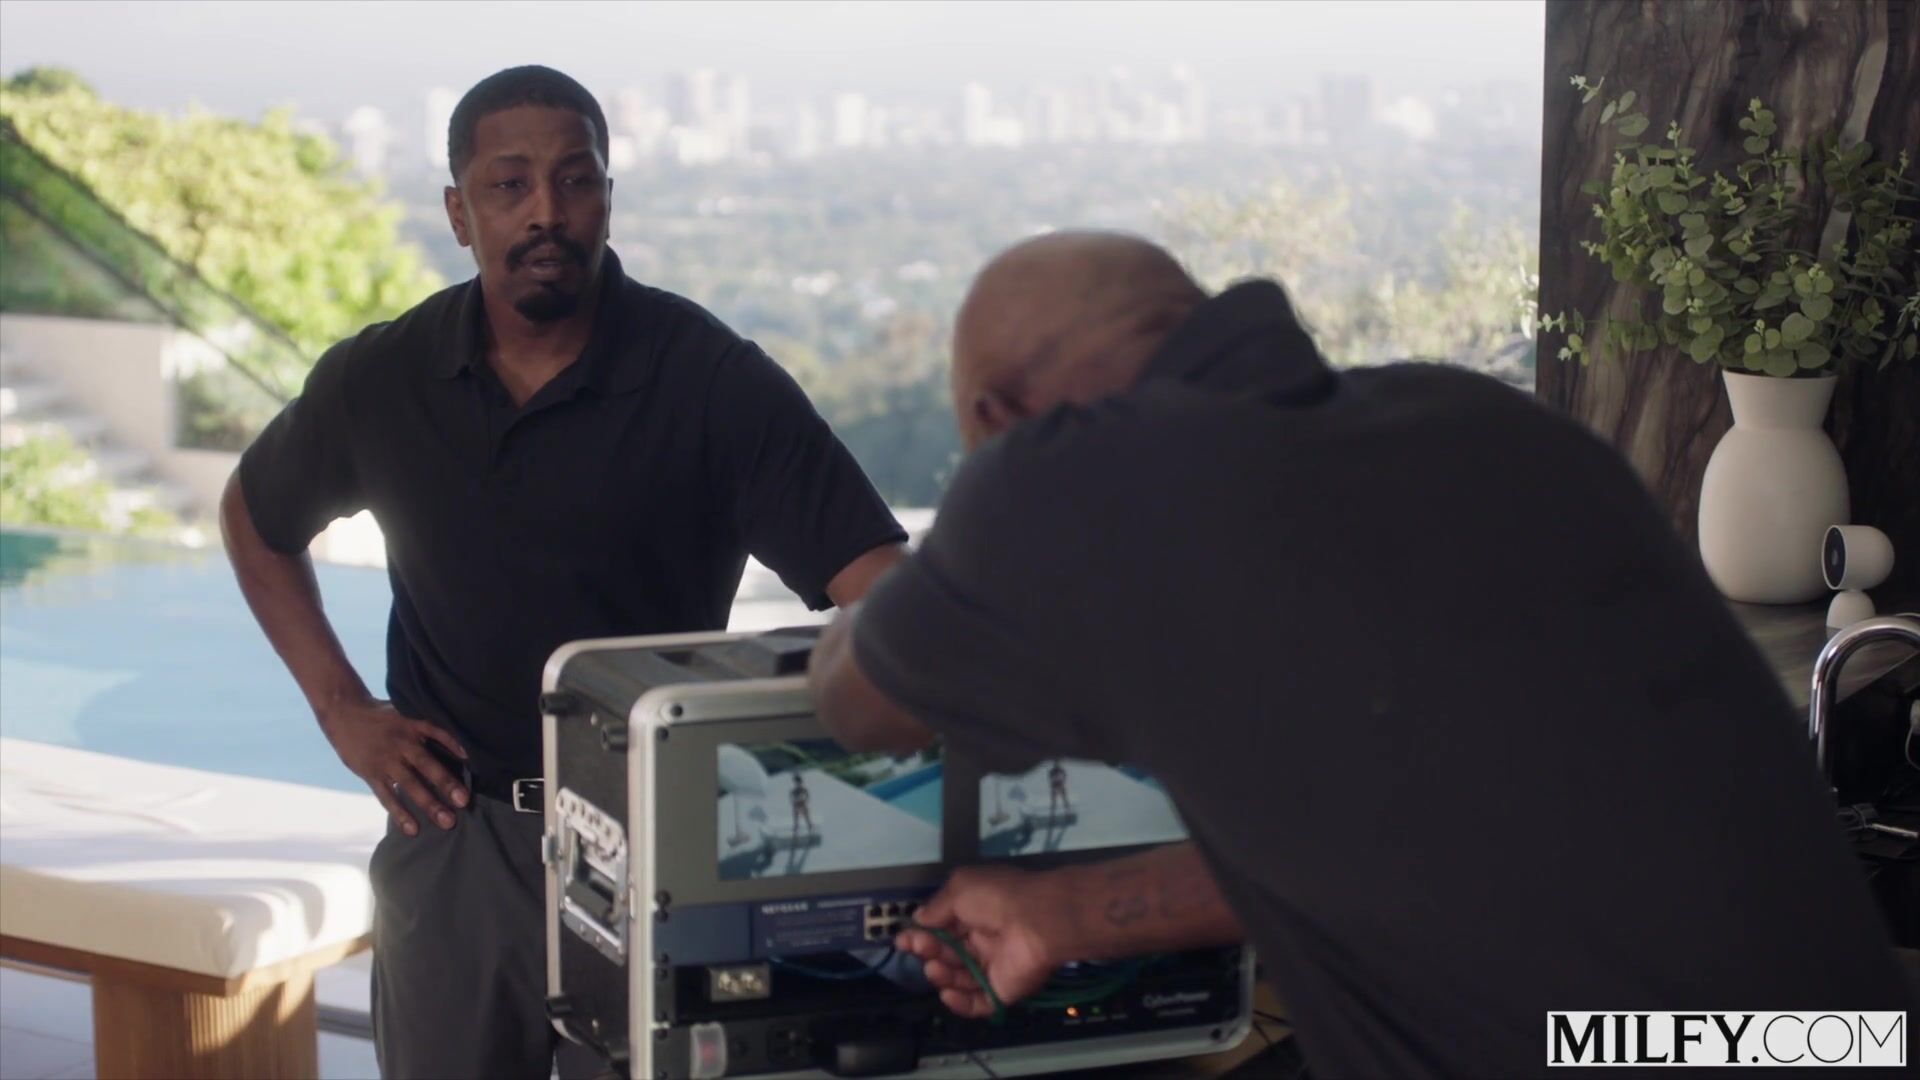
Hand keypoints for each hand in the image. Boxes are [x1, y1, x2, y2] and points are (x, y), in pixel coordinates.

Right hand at [321, 698, 467, 834]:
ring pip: (409, 785)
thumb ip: (428, 728)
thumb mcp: (406, 712)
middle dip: (446, 784)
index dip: (455, 746)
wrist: (344, 714)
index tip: (471, 761)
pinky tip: (412, 829)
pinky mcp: (371, 774)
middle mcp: (401, 743)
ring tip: (447, 822)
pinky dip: (400, 813)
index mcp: (413, 726)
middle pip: (426, 765)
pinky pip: (387, 797)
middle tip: (464, 802)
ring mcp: (385, 760)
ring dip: (428, 804)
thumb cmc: (383, 717)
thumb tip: (460, 745)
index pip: (438, 734)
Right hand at [895, 865, 1067, 1018]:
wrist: (1037, 920)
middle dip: (928, 952)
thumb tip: (919, 918)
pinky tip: (947, 994)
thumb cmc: (996, 899)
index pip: (943, 928)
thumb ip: (937, 907)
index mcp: (975, 914)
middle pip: (948, 954)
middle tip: (917, 949)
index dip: (922, 934)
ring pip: (959, 978)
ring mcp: (993, 967)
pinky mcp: (1002, 990)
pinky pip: (978, 1002)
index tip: (902, 939)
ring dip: (942, 975)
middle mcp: (983, 940)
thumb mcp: (960, 889)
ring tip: (934, 969)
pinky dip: (960, 1003)